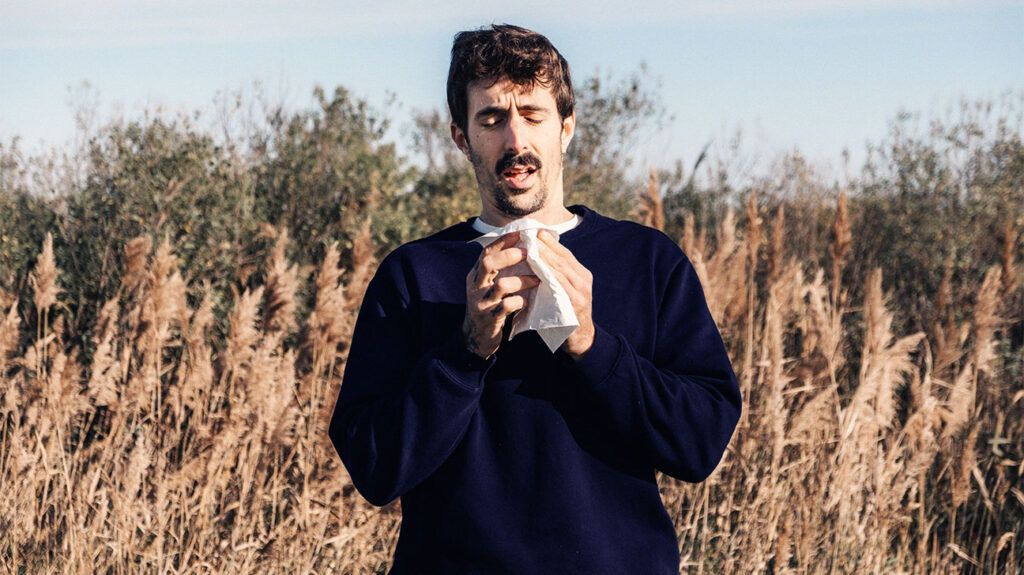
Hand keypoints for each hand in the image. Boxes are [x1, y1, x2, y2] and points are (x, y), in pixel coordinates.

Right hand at [463, 230, 540, 358]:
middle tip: (529, 253)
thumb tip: (523, 248)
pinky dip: (521, 301)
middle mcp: (475, 286)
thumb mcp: (488, 287)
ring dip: (522, 280)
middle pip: (488, 262)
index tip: (521, 232)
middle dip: (510, 255)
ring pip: (501, 285)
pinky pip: (507, 306)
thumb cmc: (489, 307)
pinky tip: (530, 300)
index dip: (504, 241)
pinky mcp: (490, 319)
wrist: (475, 339)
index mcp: (476, 276)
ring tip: (537, 279)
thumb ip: (499, 271)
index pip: (487, 251)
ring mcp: (481, 303)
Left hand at [536, 229, 594, 359]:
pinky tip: (537, 269)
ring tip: (531, 247)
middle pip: (562, 258)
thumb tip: (535, 255)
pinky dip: (549, 275)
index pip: (564, 253)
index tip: (535, 230)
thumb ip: (554, 275)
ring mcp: (581, 291)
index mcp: (581, 273)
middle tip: (530, 234)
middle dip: (546, 245)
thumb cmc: (565, 312)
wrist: (579, 339)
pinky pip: (561, 285)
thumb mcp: (562, 290)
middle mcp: (583, 279)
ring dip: (546, 257)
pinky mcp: (576, 302)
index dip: (550, 241)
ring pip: (562, 269)